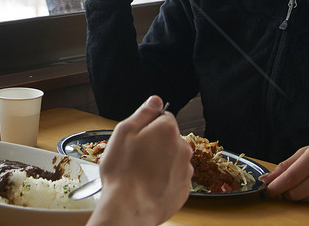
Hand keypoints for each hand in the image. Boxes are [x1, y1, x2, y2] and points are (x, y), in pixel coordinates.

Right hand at [88, 96, 192, 225]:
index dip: (147, 126)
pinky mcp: (184, 190)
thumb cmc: (123, 172)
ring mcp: (185, 170)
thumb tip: (155, 100)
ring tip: (139, 174)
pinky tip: (147, 185)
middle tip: (135, 157)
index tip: (137, 137)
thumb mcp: (124, 131)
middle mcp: (182, 148)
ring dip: (159, 162)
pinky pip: (173, 177)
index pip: (163, 117)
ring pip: (171, 158)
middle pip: (168, 138)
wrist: (130, 209)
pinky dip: (163, 180)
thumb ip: (143, 112)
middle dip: (154, 144)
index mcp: (168, 130)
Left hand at [261, 139, 308, 204]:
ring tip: (307, 182)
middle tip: (282, 189)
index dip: (276, 186)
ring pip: (308, 199)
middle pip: (298, 191)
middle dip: (286, 193)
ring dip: (300, 195)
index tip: (266, 191)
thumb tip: (267, 179)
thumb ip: (287, 165)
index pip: (292, 176)